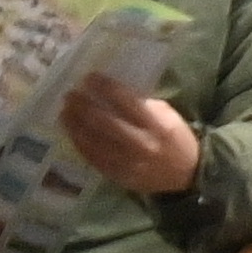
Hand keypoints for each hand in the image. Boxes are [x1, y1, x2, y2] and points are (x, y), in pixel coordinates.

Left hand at [58, 81, 203, 195]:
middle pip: (104, 122)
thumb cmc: (177, 139)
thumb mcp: (168, 118)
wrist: (187, 174)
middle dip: (84, 106)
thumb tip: (114, 94)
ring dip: (75, 124)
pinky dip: (79, 142)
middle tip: (70, 94)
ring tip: (64, 110)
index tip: (89, 78)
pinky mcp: (117, 174)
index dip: (105, 88)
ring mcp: (127, 162)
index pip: (126, 102)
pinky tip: (71, 131)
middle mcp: (141, 143)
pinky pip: (92, 157)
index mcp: (157, 125)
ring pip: (93, 141)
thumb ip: (145, 106)